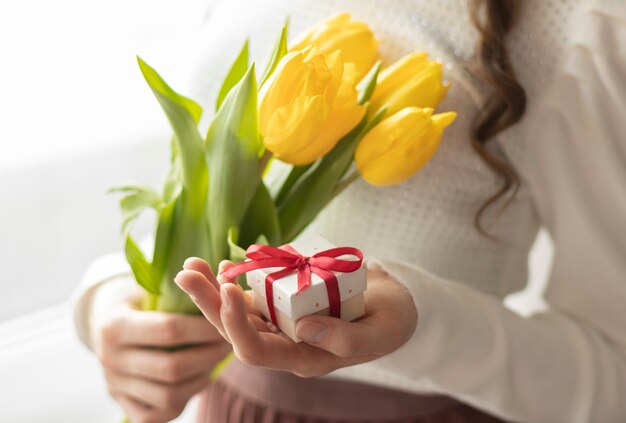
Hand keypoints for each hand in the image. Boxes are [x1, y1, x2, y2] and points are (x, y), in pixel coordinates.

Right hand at [90, 274, 230, 422]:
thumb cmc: (138, 299)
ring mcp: (114, 386)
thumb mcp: (147, 286)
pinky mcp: (123, 404)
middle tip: (229, 343)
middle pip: (172, 367)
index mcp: (114, 325)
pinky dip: (185, 398)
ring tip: (217, 360)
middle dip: (209, 355)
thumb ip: (176, 290)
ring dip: (202, 378)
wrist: (103, 324)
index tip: (225, 320)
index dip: (204, 328)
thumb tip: (218, 281)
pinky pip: (160, 413)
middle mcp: (110, 359)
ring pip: (169, 395)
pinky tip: (198, 378)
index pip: (170, 330)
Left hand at [175, 259, 416, 377]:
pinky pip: (253, 295)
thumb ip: (347, 339)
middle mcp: (287, 344)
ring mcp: (283, 323)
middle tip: (187, 273)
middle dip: (209, 304)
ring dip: (212, 290)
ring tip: (192, 265)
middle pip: (236, 331)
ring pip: (238, 312)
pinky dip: (236, 280)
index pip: (258, 351)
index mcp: (305, 358)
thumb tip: (305, 329)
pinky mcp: (285, 304)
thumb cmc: (392, 320)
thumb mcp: (382, 331)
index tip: (229, 290)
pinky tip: (222, 264)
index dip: (237, 324)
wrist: (395, 304)